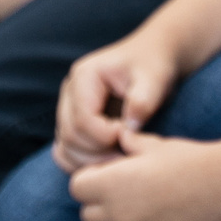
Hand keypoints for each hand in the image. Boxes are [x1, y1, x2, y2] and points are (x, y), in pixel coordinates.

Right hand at [53, 32, 179, 170]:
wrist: (154, 57)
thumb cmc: (154, 66)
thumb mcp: (154, 78)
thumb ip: (142, 101)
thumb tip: (128, 129)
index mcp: (84, 76)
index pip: (82, 120)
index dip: (106, 136)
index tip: (132, 136)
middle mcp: (69, 92)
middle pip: (70, 136)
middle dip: (99, 153)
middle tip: (129, 155)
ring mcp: (69, 108)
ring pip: (66, 147)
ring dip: (92, 161)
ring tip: (122, 160)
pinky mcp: (74, 122)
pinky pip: (66, 151)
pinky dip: (83, 162)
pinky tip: (109, 162)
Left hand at [68, 133, 220, 220]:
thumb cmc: (188, 159)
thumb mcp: (154, 144)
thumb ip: (129, 144)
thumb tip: (119, 139)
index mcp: (110, 185)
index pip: (77, 188)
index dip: (91, 180)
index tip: (110, 174)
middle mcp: (117, 216)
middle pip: (88, 217)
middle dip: (102, 205)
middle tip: (127, 194)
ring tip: (140, 217)